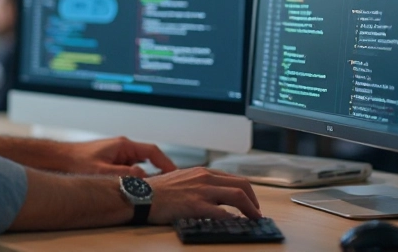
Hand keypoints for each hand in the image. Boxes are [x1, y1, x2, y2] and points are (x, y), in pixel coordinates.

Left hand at [58, 136, 178, 176]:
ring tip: (155, 187)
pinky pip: (131, 168)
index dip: (167, 163)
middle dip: (160, 170)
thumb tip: (143, 177)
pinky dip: (137, 176)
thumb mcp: (102, 171)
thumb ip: (124, 174)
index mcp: (123, 145)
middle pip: (150, 158)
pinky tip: (136, 186)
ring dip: (147, 175)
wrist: (60, 158)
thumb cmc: (77, 161)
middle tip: (169, 184)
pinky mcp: (113, 160)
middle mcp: (123, 147)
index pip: (153, 151)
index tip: (176, 173)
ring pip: (140, 164)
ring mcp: (118, 153)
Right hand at [146, 167, 260, 222]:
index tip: (251, 202)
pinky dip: (234, 219)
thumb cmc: (158, 191)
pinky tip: (236, 224)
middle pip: (241, 185)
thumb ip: (198, 184)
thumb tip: (212, 195)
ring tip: (254, 219)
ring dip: (250, 209)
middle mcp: (205, 178)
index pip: (234, 179)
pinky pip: (222, 212)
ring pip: (237, 196)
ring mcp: (201, 191)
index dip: (247, 192)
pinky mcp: (196, 205)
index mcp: (202, 172)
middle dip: (254, 200)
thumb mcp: (182, 180)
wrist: (141, 195)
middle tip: (256, 212)